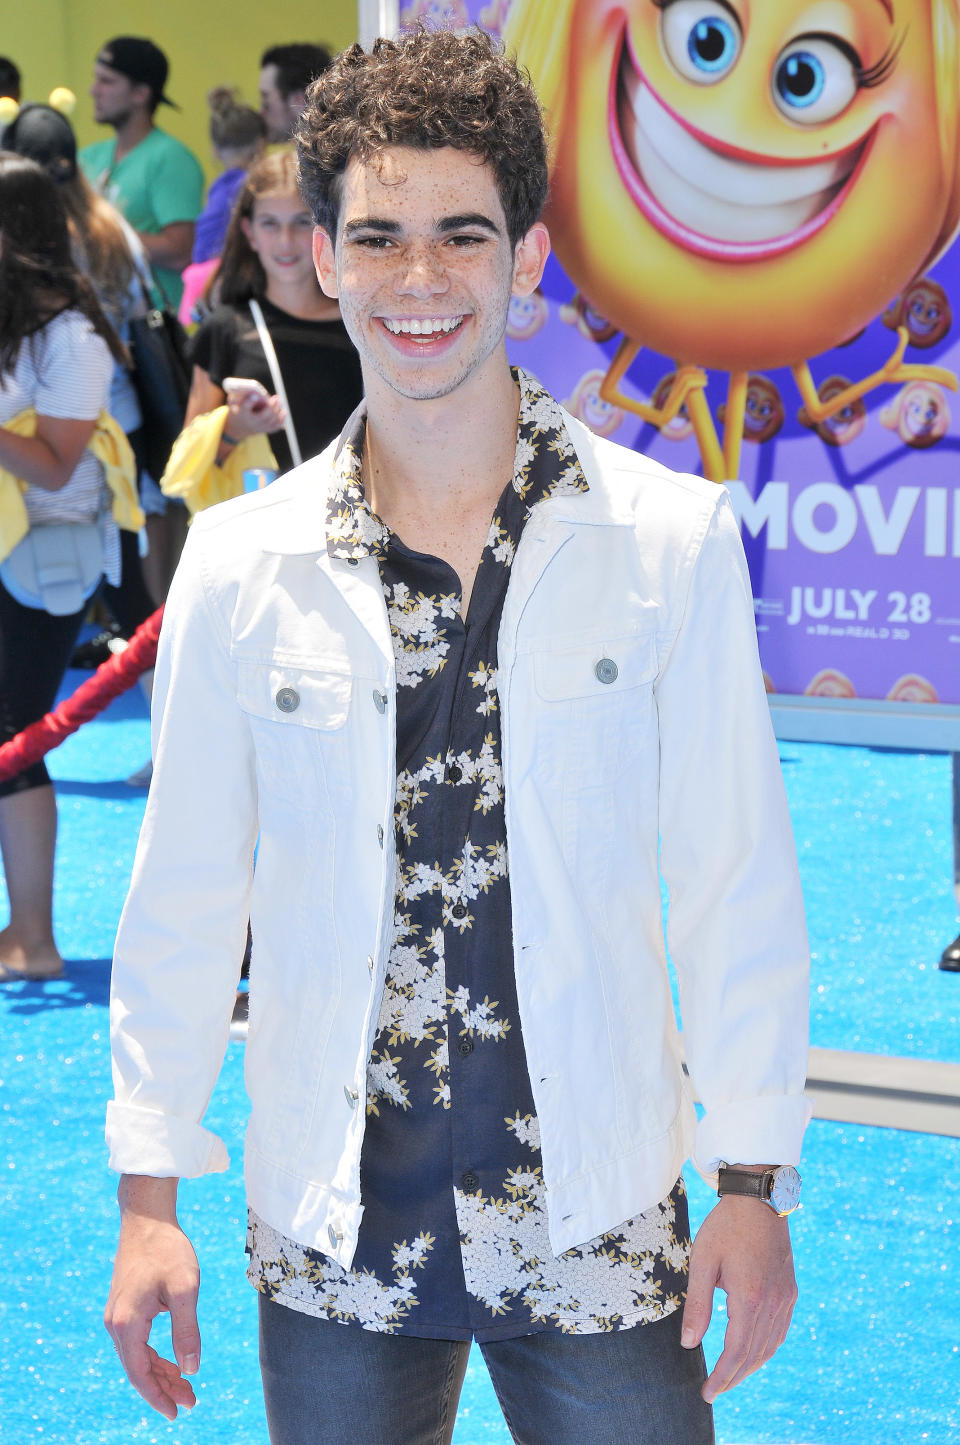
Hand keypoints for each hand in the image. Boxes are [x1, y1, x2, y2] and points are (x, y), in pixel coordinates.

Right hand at [104, 1177, 200, 1420]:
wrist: (147, 1217)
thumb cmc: (167, 1250)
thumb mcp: (185, 1289)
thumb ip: (187, 1331)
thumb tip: (191, 1369)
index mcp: (127, 1324)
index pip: (139, 1374)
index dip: (158, 1397)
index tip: (178, 1413)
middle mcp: (115, 1323)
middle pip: (137, 1369)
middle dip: (163, 1388)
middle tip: (191, 1401)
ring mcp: (117, 1315)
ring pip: (137, 1357)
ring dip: (160, 1373)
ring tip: (186, 1386)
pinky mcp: (123, 1307)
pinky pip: (137, 1343)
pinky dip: (154, 1356)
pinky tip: (173, 1361)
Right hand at [225, 385, 285, 439]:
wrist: (238, 427)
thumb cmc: (237, 409)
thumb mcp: (234, 401)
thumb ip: (239, 393)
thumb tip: (251, 387)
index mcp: (241, 413)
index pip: (245, 408)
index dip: (250, 401)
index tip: (255, 395)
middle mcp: (250, 422)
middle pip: (262, 416)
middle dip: (271, 407)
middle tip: (276, 397)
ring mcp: (259, 428)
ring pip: (271, 421)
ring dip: (277, 411)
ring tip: (279, 400)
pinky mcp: (265, 430)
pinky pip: (275, 427)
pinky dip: (281, 420)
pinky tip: (284, 412)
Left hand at [680, 1195, 796, 1403]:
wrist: (759, 1200)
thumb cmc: (726, 1227)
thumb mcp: (703, 1261)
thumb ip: (697, 1304)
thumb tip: (688, 1343)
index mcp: (750, 1297)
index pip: (736, 1351)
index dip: (722, 1376)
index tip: (707, 1392)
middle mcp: (773, 1303)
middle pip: (754, 1354)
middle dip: (733, 1377)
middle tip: (714, 1391)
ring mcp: (786, 1297)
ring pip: (770, 1346)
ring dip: (750, 1366)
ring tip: (730, 1377)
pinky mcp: (790, 1291)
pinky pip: (780, 1331)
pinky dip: (765, 1349)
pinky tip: (752, 1353)